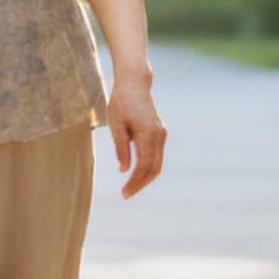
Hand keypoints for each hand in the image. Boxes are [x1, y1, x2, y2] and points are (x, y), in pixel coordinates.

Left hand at [107, 67, 165, 197]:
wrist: (134, 84)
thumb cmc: (121, 102)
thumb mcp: (116, 124)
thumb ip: (121, 147)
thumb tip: (124, 170)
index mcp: (148, 133)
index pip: (144, 165)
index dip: (135, 181)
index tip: (124, 192)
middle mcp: (159, 135)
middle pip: (154, 168)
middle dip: (141, 184)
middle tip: (126, 195)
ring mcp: (161, 134)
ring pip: (158, 164)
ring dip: (145, 178)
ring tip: (129, 188)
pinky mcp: (160, 133)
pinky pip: (156, 156)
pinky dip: (148, 168)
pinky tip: (136, 175)